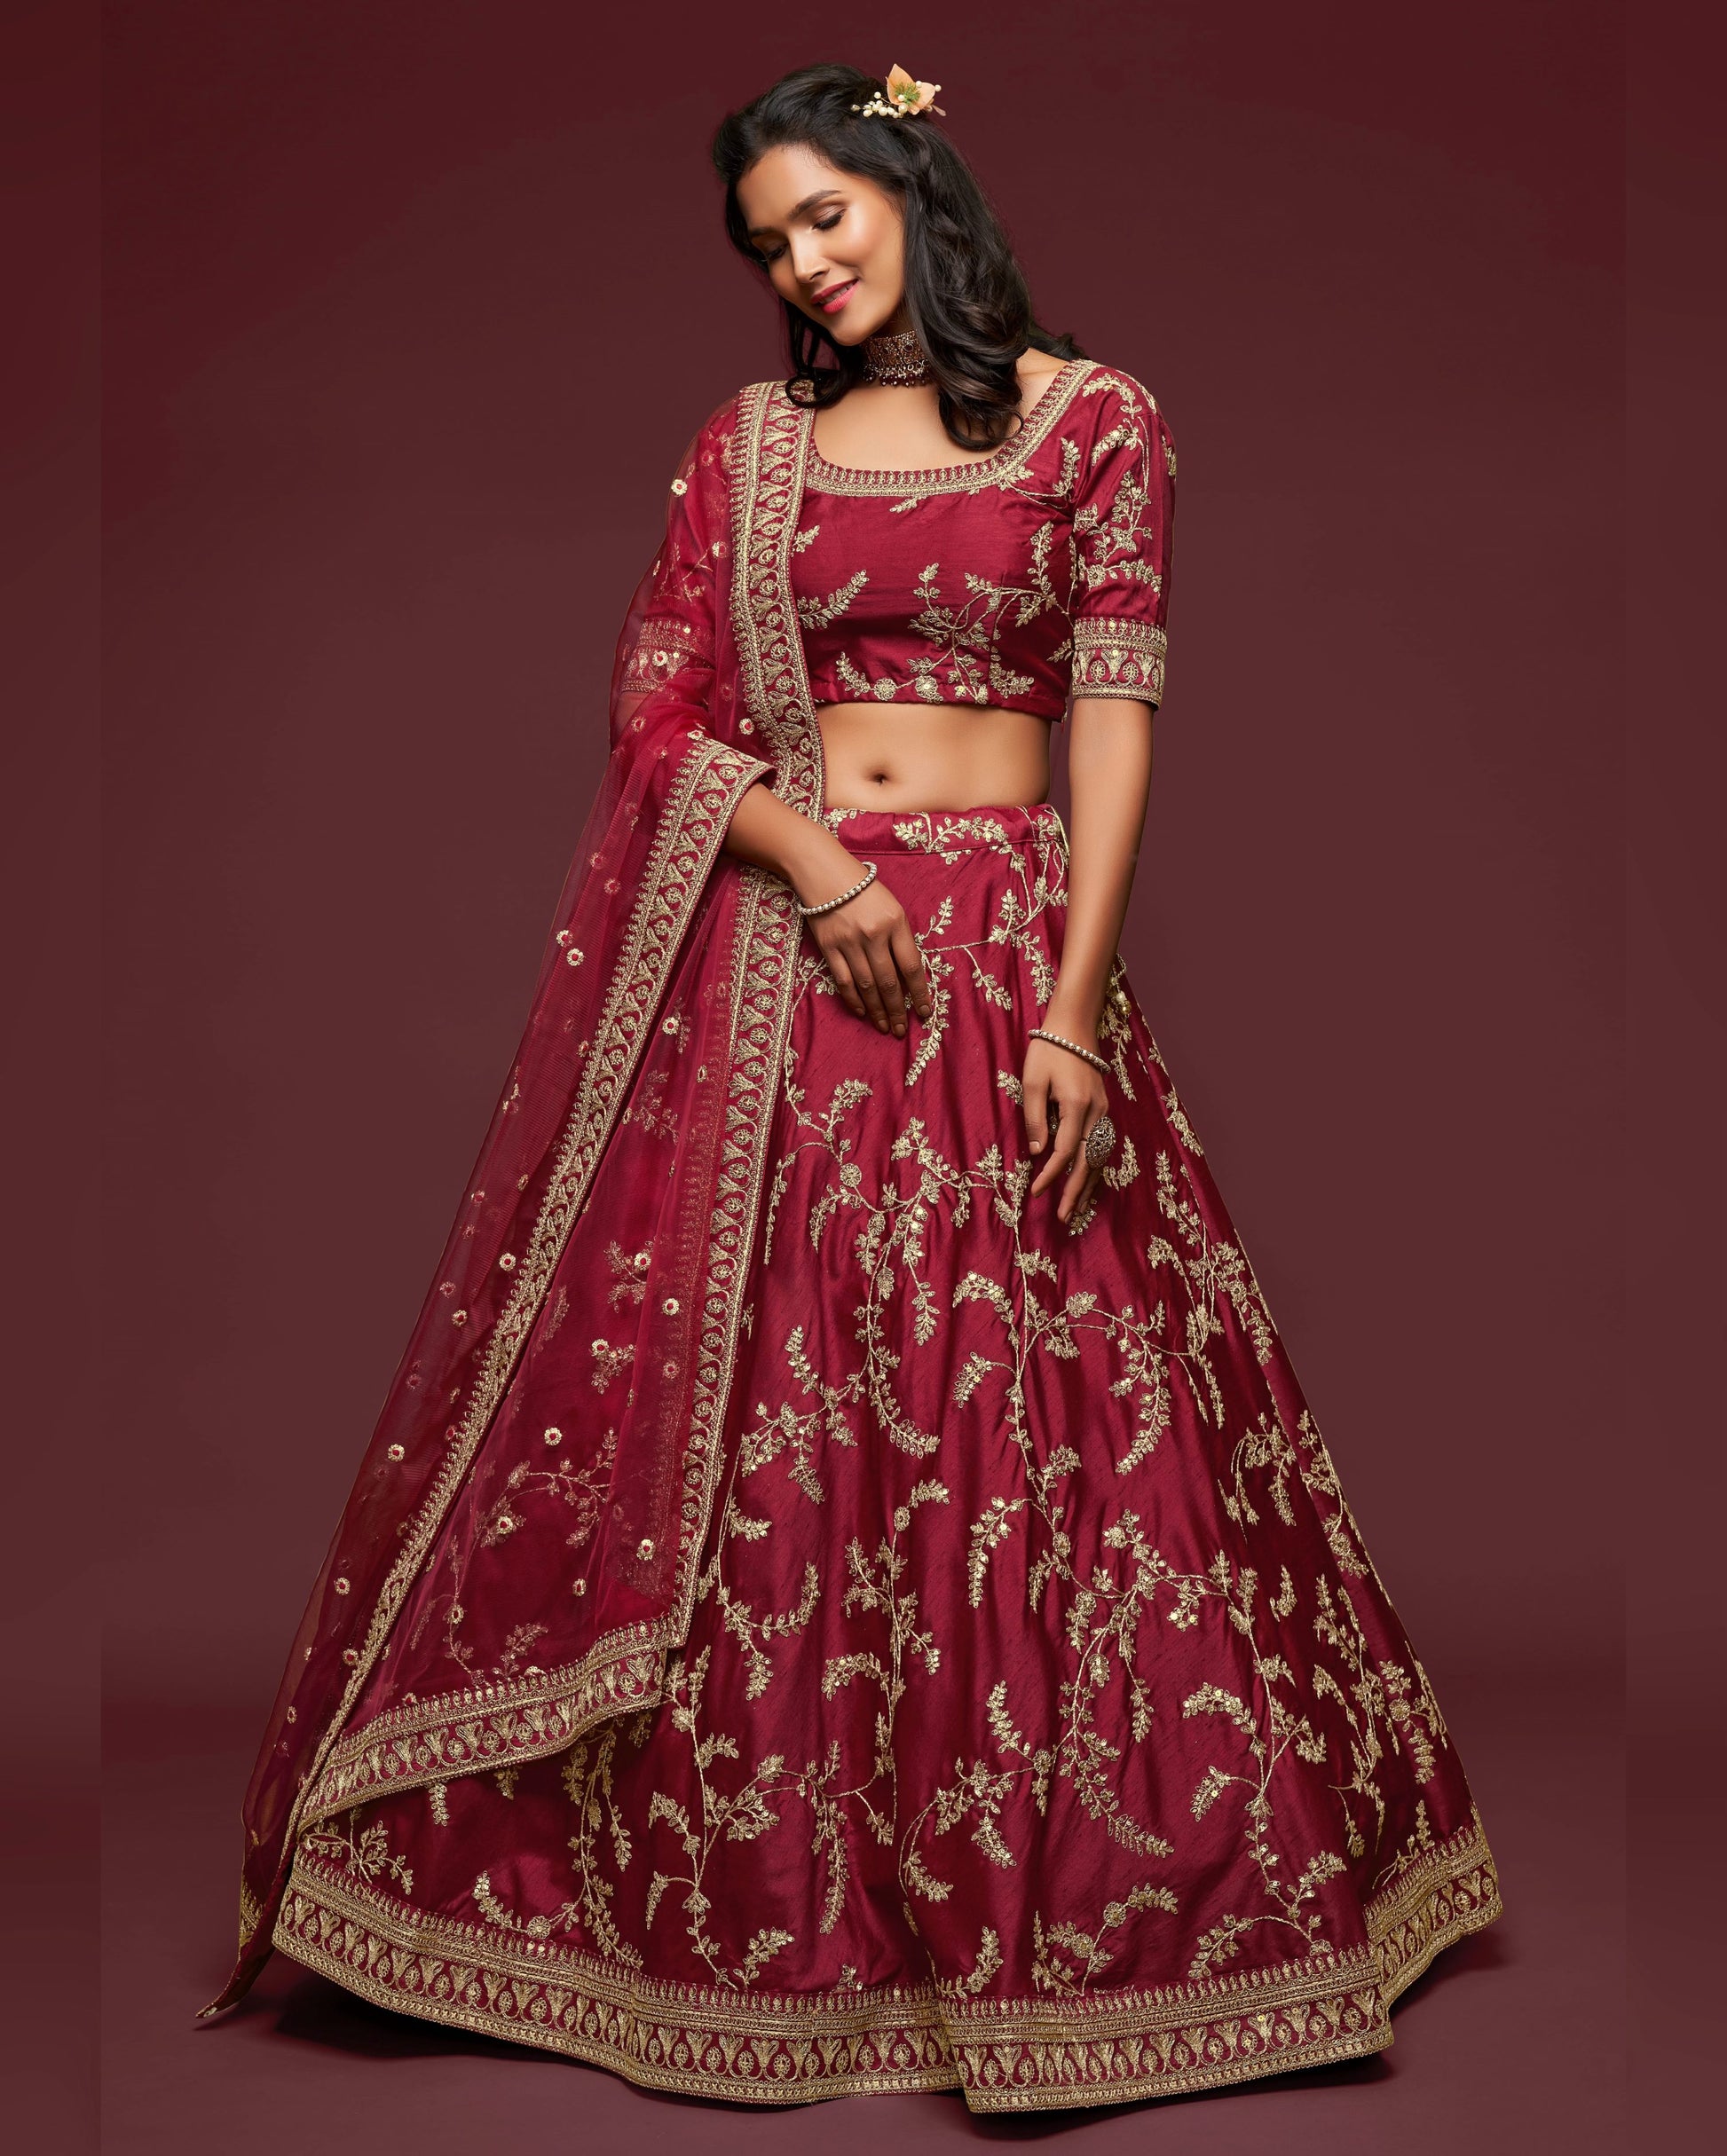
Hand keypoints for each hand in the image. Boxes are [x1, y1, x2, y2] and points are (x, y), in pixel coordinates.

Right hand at [799, 860, 932, 1037]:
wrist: (824, 873)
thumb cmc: (864, 889)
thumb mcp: (892, 907)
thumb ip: (901, 938)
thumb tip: (909, 976)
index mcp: (895, 923)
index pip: (912, 967)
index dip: (920, 993)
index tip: (925, 1012)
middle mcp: (873, 934)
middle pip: (889, 982)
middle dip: (898, 1010)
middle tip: (901, 1030)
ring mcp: (849, 942)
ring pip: (867, 986)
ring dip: (877, 1011)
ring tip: (885, 1027)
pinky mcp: (828, 947)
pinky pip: (843, 981)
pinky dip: (853, 1000)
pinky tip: (862, 1012)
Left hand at [1023, 1016, 1110, 1222]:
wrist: (1074, 1027)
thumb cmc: (1048, 1051)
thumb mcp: (1032, 1082)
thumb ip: (1035, 1118)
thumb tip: (1039, 1153)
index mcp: (1077, 1105)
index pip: (1065, 1152)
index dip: (1050, 1176)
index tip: (1035, 1192)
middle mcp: (1097, 1112)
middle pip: (1088, 1162)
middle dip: (1075, 1192)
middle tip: (1063, 1217)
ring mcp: (1104, 1112)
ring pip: (1100, 1158)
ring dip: (1088, 1185)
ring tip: (1077, 1210)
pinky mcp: (1104, 1110)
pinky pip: (1103, 1147)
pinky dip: (1096, 1169)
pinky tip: (1088, 1183)